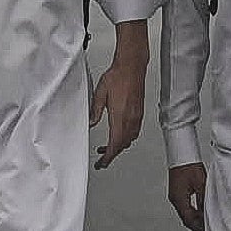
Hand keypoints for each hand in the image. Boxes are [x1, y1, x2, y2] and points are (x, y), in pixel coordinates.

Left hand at [92, 50, 145, 167]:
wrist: (132, 66)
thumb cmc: (117, 77)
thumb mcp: (99, 94)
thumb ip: (95, 111)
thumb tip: (91, 123)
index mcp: (119, 117)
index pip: (114, 144)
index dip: (107, 157)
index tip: (101, 163)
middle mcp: (130, 119)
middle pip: (122, 145)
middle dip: (112, 155)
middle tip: (103, 159)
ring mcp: (137, 116)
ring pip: (129, 139)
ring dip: (119, 146)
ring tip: (109, 148)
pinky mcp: (139, 112)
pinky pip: (134, 131)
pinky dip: (127, 138)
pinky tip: (120, 134)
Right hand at [167, 163, 205, 230]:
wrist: (181, 154)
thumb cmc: (189, 166)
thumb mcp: (201, 184)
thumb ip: (204, 199)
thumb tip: (208, 211)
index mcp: (179, 199)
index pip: (189, 220)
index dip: (199, 227)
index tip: (207, 230)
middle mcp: (175, 199)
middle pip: (186, 218)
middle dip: (197, 225)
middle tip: (207, 228)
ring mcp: (175, 196)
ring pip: (185, 213)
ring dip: (195, 218)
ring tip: (206, 220)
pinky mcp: (177, 191)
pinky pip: (185, 206)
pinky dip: (193, 210)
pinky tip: (201, 209)